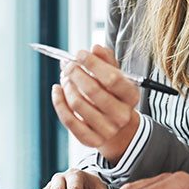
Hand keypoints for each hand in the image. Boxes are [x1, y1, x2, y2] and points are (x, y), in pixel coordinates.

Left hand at [54, 45, 140, 161]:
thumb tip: (96, 48)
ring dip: (66, 86)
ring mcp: (107, 130)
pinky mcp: (91, 140)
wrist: (117, 126)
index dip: (93, 64)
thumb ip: (107, 60)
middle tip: (67, 64)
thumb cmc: (113, 94)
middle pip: (92, 91)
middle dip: (75, 73)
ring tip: (65, 77)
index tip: (80, 54)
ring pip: (77, 104)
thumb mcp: (117, 76)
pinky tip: (57, 89)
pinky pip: (68, 120)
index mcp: (131, 96)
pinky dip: (58, 102)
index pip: (112, 78)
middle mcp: (122, 115)